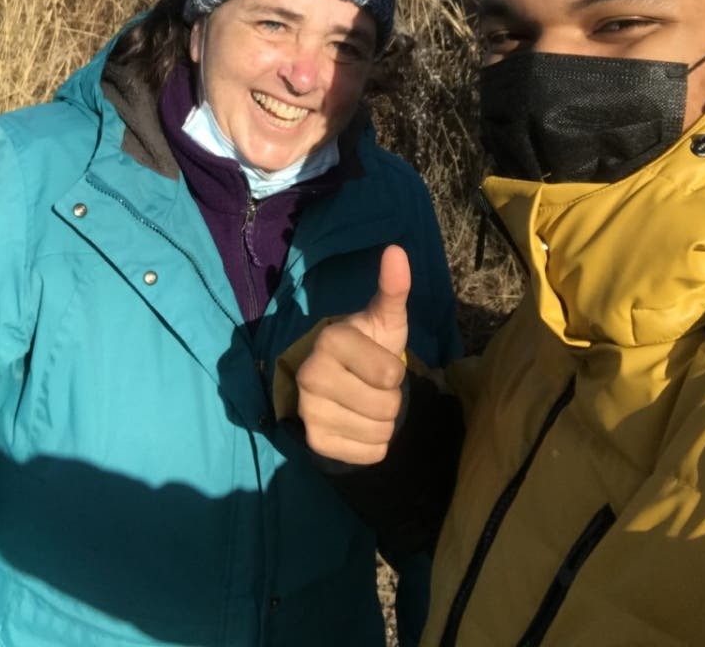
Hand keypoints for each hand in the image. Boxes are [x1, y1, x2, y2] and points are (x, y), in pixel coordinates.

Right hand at [295, 244, 410, 464]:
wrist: (338, 379)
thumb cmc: (368, 346)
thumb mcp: (385, 320)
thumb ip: (393, 288)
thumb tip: (396, 250)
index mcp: (331, 340)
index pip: (389, 376)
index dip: (393, 372)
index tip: (378, 363)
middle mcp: (311, 374)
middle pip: (386, 407)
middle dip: (390, 399)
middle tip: (372, 385)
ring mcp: (309, 410)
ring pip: (379, 432)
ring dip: (382, 422)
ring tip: (365, 402)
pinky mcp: (313, 441)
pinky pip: (368, 454)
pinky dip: (371, 444)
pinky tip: (357, 423)